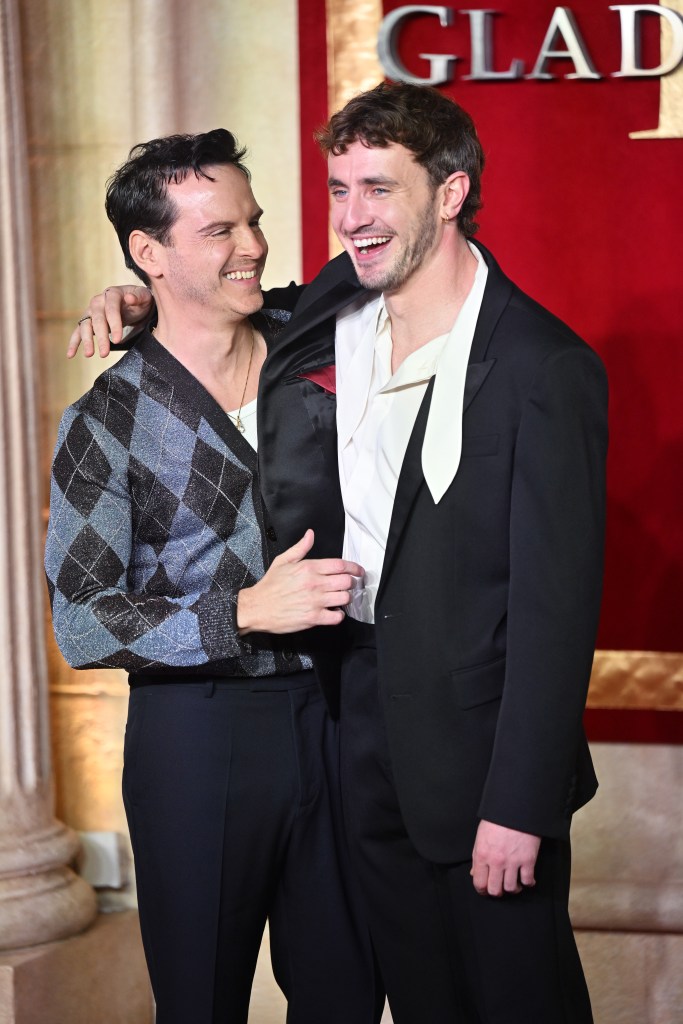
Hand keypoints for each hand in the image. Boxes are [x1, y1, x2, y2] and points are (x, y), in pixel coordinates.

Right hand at [67, 284, 153, 357]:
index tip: (118, 340)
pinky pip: (78, 332)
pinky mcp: (88, 322)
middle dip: (101, 337)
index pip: (111, 308)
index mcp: (112, 293)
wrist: (133, 303)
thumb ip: (139, 297)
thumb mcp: (144, 297)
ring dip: (86, 340)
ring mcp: (91, 311)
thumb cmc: (140, 301)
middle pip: (97, 319)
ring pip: (85, 325)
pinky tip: (70, 355)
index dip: (114, 324)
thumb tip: (129, 298)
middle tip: (105, 354)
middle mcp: (98, 301)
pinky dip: (74, 343)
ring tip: (89, 355)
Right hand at [237, 529, 362, 633]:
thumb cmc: (270, 585)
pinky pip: (336, 617)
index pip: (340, 565)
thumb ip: (300, 548)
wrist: (257, 607)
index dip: (354, 568)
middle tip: (347, 585)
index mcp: (309, 568)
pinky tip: (333, 612)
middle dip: (350, 583)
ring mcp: (315, 601)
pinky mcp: (313, 618)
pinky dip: (339, 615)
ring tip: (339, 598)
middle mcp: (314, 583)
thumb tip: (310, 534)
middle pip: (346, 581)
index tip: (359, 571)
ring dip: (345, 598)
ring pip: (344, 598)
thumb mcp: (283, 561)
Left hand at [470, 820, 540, 896]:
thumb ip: (477, 856)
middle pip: (495, 890)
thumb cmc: (496, 820)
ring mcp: (513, 861)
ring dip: (513, 889)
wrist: (516, 808)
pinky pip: (528, 881)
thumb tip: (474, 873)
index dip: (482, 890)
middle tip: (500, 887)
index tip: (486, 891)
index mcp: (482, 855)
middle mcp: (497, 861)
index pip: (479, 883)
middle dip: (497, 892)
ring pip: (512, 889)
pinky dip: (528, 883)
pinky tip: (527, 879)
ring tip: (514, 883)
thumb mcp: (481, 836)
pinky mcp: (528, 860)